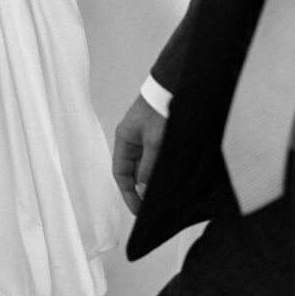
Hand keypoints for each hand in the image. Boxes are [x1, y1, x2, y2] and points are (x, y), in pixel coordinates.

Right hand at [113, 95, 166, 215]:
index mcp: (124, 139)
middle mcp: (132, 140)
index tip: (138, 209)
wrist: (173, 86)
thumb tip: (143, 189)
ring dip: (150, 180)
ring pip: (145, 166)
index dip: (128, 193)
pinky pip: (154, 158)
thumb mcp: (155, 142)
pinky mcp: (157, 136)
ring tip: (160, 196)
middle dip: (140, 190)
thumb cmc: (160, 108)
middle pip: (132, 172)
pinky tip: (167, 178)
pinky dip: (158, 170)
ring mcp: (144, 138)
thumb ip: (148, 167)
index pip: (120, 173)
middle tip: (150, 207)